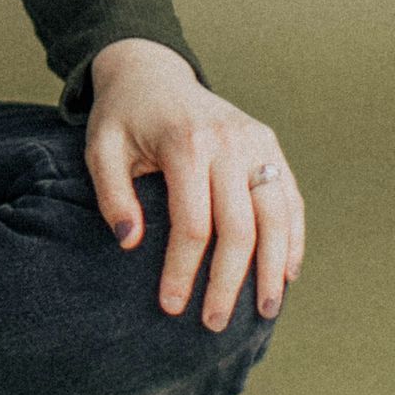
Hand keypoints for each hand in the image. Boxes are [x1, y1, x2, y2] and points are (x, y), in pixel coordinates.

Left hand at [82, 38, 304, 326]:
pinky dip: (293, 237)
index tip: (172, 306)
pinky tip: (286, 273)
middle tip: (215, 323)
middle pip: (240, 227)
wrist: (151, 71)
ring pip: (276, 215)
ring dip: (273, 268)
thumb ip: (111, 195)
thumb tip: (129, 244)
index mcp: (185, 142)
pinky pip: (289, 197)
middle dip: (229, 281)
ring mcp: (255, 140)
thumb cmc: (122, 117)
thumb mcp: (100, 148)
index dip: (184, 271)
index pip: (192, 224)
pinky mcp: (269, 143)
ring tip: (264, 310)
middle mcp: (228, 140)